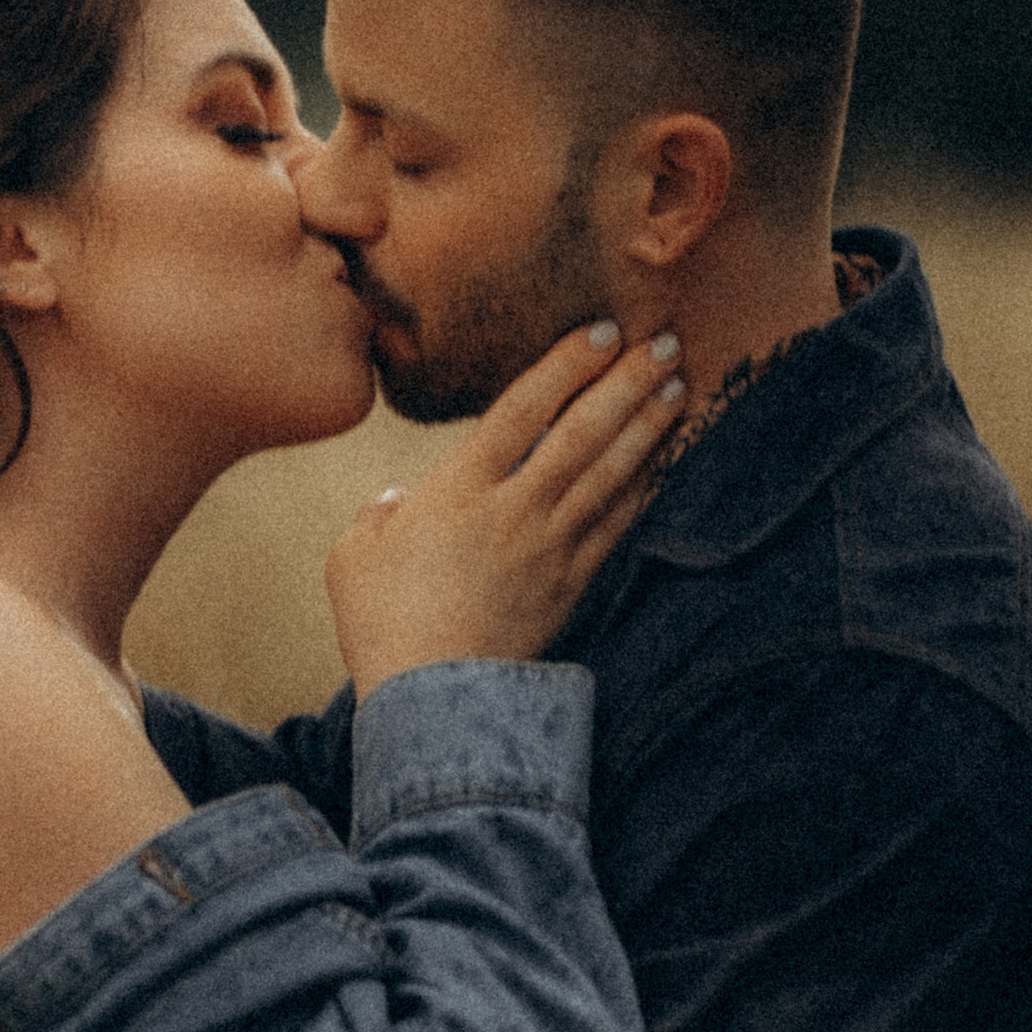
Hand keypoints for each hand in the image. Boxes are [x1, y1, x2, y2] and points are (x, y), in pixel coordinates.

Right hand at [326, 322, 684, 697]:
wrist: (434, 700)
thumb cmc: (382, 626)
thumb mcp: (353, 559)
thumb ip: (375, 518)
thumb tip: (396, 503)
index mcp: (458, 490)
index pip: (522, 409)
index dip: (566, 365)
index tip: (603, 331)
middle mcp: (513, 510)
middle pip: (582, 432)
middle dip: (627, 382)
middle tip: (666, 343)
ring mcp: (549, 548)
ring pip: (609, 473)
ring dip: (647, 426)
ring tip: (678, 387)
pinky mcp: (571, 586)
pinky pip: (617, 526)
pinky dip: (645, 489)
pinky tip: (665, 461)